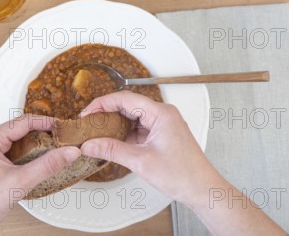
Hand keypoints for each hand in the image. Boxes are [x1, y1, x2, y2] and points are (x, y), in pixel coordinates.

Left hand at [0, 114, 80, 235]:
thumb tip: (69, 152)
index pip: (23, 121)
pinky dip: (29, 151)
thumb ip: (47, 166)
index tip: (63, 127)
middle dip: (43, 132)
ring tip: (55, 148)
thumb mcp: (20, 183)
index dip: (46, 122)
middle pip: (22, 128)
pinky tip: (40, 158)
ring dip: (36, 142)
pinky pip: (14, 148)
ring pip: (19, 138)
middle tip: (62, 139)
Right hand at [79, 91, 209, 203]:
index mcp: (161, 113)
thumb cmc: (182, 174)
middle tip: (88, 124)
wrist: (202, 189)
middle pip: (128, 106)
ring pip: (132, 117)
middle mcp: (162, 114)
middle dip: (107, 114)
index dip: (103, 104)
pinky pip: (138, 128)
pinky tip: (111, 141)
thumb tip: (90, 144)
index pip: (125, 99)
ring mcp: (162, 124)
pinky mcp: (161, 134)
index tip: (87, 113)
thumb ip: (112, 150)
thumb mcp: (140, 162)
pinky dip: (124, 134)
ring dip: (115, 124)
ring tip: (96, 133)